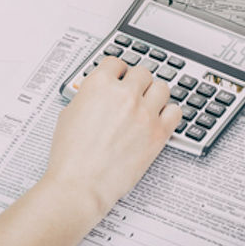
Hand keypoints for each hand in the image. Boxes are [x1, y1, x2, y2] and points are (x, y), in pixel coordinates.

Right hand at [41, 56, 181, 215]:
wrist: (81, 183)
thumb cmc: (71, 155)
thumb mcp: (68, 114)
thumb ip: (88, 98)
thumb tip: (96, 97)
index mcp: (99, 85)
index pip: (116, 62)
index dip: (116, 70)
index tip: (118, 76)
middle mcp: (124, 95)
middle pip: (142, 72)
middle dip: (137, 81)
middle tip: (133, 91)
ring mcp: (144, 113)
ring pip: (162, 87)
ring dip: (154, 94)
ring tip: (148, 104)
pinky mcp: (158, 133)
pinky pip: (175, 112)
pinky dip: (169, 113)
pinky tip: (159, 118)